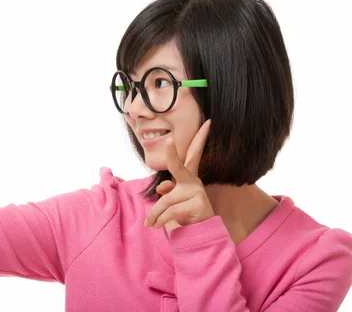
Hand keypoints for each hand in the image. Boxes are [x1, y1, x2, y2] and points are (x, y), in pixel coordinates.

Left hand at [144, 119, 213, 235]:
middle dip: (172, 154)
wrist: (200, 235)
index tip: (207, 123)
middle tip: (168, 140)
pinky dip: (160, 220)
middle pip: (178, 166)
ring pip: (165, 200)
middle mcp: (193, 182)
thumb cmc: (184, 215)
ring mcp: (196, 192)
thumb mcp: (172, 202)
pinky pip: (171, 211)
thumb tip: (163, 187)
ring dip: (155, 214)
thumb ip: (167, 192)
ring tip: (150, 224)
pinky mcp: (198, 204)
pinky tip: (156, 226)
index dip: (199, 139)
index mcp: (188, 177)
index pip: (192, 154)